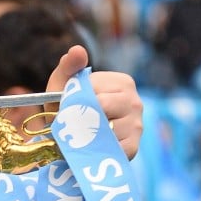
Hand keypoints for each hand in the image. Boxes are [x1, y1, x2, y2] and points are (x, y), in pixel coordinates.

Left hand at [46, 44, 143, 158]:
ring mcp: (137, 126)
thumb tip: (77, 50)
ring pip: (105, 130)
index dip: (75, 101)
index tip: (69, 106)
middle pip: (101, 110)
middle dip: (80, 118)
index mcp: (123, 82)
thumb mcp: (63, 85)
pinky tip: (90, 146)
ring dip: (86, 135)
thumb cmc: (70, 106)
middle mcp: (135, 102)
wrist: (71, 136)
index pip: (94, 91)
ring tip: (80, 134)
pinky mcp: (133, 147)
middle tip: (70, 123)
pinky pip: (111, 149)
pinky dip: (96, 150)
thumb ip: (68, 67)